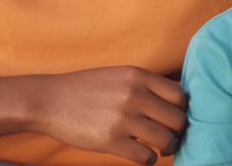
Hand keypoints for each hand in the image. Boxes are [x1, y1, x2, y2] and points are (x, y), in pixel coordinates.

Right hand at [35, 66, 186, 164]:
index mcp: (139, 76)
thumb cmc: (87, 89)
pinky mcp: (111, 140)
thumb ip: (147, 84)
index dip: (182, 110)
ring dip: (168, 147)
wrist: (49, 100)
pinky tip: (143, 155)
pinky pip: (145, 156)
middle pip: (178, 119)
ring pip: (166, 139)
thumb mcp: (120, 75)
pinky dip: (149, 159)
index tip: (175, 117)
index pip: (180, 95)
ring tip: (161, 148)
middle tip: (171, 136)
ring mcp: (123, 118)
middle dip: (178, 131)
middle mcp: (134, 95)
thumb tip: (178, 100)